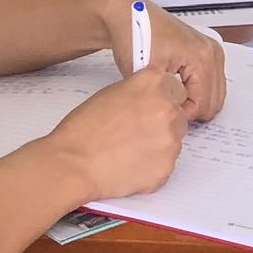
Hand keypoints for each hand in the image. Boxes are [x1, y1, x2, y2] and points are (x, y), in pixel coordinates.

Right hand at [41, 68, 192, 200]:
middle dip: (163, 124)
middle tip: (137, 133)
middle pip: (179, 116)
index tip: (154, 108)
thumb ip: (140, 92)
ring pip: (174, 142)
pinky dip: (152, 167)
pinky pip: (166, 165)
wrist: (72, 163)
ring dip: (158, 146)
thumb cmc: (84, 129)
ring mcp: (170, 140)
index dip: (164, 100)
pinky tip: (129, 165)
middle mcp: (167, 109)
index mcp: (153, 84)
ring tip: (129, 151)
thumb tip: (152, 98)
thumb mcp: (113, 93)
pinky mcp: (166, 167)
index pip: (177, 89)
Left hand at [108, 1, 226, 118]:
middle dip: (192, 110)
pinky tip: (179, 90)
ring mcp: (213, 50)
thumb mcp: (147, 75)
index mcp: (201, 57)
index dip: (182, 115)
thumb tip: (177, 119)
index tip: (162, 110)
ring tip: (172, 99)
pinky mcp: (208, 51)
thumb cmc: (134, 37)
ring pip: (216, 94)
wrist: (129, 15)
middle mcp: (213, 53)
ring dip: (197, 102)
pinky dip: (199, 92)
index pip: (203, 104)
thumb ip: (165, 100)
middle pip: (215, 101)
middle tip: (168, 107)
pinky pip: (213, 83)